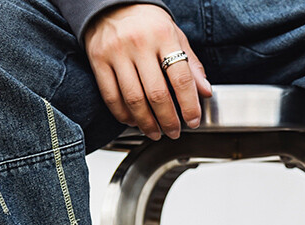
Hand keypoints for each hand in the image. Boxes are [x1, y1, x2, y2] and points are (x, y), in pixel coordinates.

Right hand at [84, 4, 212, 140]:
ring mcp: (116, 52)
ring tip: (155, 132)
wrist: (111, 3)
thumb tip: (205, 92)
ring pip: (134, 100)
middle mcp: (139, 43)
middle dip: (168, 120)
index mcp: (163, 35)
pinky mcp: (98, 60)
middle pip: (157, 94)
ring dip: (146, 123)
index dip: (189, 105)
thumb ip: (191, 65)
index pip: (180, 78)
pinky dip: (123, 115)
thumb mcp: (174, 36)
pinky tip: (133, 121)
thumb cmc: (147, 23)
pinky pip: (111, 97)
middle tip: (174, 132)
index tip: (193, 121)